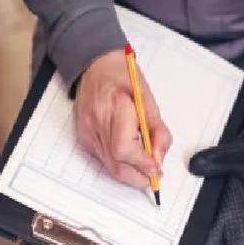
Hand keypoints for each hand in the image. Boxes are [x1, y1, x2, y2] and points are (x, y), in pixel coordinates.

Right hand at [75, 50, 172, 188]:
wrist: (95, 67)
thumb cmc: (123, 78)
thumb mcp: (149, 101)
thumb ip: (158, 131)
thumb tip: (159, 159)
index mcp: (116, 108)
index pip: (125, 150)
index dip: (142, 163)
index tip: (157, 167)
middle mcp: (98, 123)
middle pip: (117, 165)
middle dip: (139, 177)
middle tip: (154, 175)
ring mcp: (88, 133)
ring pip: (110, 167)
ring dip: (131, 174)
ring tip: (145, 167)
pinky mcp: (85, 139)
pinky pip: (104, 160)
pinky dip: (120, 163)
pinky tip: (129, 155)